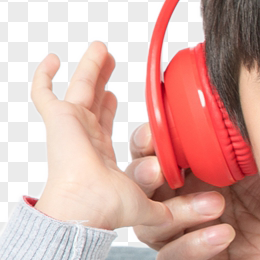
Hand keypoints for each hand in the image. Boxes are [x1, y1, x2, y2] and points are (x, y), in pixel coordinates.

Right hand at [26, 44, 193, 241]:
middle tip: (109, 60)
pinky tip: (54, 59)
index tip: (117, 96)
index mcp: (99, 155)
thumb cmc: (110, 210)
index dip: (109, 109)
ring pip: (79, 89)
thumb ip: (178, 208)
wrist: (87, 207)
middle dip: (100, 80)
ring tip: (100, 49)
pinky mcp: (59, 118)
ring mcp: (71, 126)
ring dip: (89, 69)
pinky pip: (44, 93)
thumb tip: (215, 209)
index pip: (103, 125)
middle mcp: (84, 138)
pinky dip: (44, 76)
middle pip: (93, 101)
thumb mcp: (150, 206)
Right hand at [126, 116, 259, 259]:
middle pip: (141, 195)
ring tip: (214, 204)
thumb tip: (218, 91)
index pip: (153, 159)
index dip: (145, 146)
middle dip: (144, 178)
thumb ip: (235, 135)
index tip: (150, 132)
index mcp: (193, 177)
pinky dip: (195, 246)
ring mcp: (189, 244)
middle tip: (157, 168)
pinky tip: (223, 234)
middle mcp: (183, 210)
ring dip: (177, 212)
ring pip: (152, 229)